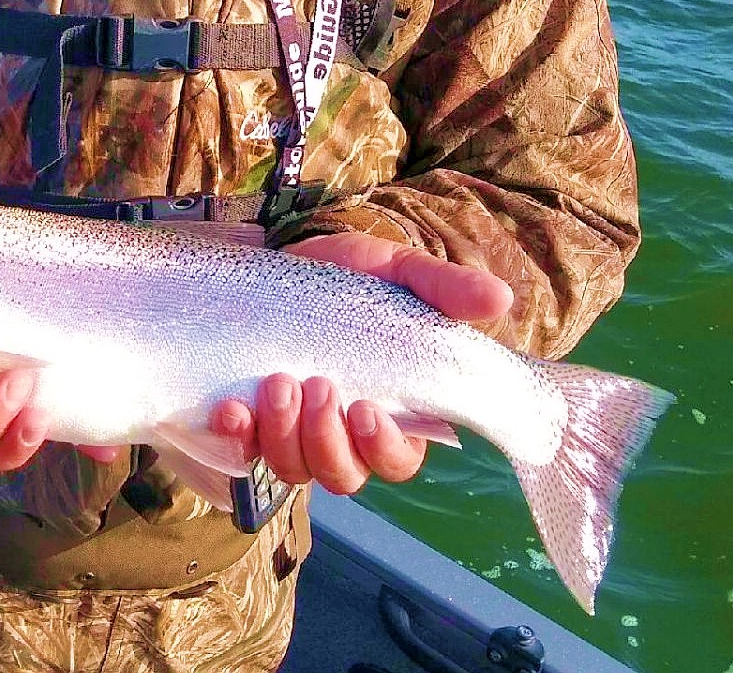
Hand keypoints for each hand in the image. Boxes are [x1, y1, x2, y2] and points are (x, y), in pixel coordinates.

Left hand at [209, 232, 513, 494]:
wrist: (286, 258)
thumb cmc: (354, 277)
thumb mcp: (400, 273)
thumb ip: (445, 288)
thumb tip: (501, 297)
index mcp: (391, 412)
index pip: (396, 460)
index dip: (382, 447)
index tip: (365, 410)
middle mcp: (343, 435)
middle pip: (343, 475)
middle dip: (327, 441)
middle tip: (317, 387)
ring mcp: (292, 433)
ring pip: (293, 469)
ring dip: (283, 435)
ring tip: (278, 382)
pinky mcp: (249, 422)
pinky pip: (239, 450)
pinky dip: (234, 435)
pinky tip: (231, 409)